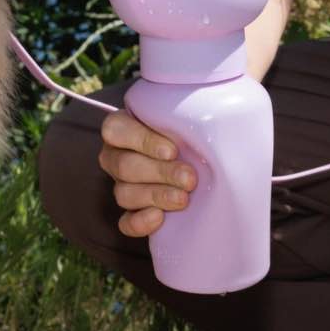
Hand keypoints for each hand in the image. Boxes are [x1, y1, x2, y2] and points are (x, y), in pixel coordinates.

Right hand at [98, 110, 196, 237]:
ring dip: (156, 196)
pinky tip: (160, 218)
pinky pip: (125, 222)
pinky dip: (140, 222)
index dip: (142, 141)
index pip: (116, 130)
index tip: (173, 150)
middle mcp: (116, 155)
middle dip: (160, 173)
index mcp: (122, 126)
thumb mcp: (187, 113)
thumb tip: (213, 107)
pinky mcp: (130, 211)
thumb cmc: (191, 126)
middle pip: (125, 166)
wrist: (200, 155)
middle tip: (190, 179)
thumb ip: (188, 111)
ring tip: (183, 199)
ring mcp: (121, 184)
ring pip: (124, 194)